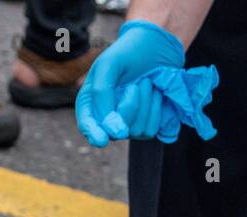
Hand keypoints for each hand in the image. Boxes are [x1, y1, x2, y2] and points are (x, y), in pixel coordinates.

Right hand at [76, 19, 183, 146]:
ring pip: (135, 131)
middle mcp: (105, 117)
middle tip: (136, 85)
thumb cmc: (129, 52)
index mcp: (89, 103)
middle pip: (114, 131)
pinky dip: (156, 110)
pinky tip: (155, 94)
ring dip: (146, 104)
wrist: (158, 45)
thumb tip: (110, 127)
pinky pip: (150, 130)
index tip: (102, 141)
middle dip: (130, 108)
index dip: (93, 134)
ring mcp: (125, 124)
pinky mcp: (145, 125)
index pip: (87, 125)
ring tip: (146, 83)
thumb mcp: (109, 65)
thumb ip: (101, 93)